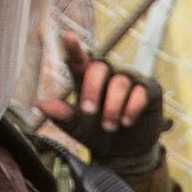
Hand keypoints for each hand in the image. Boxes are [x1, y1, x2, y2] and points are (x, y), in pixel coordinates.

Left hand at [38, 33, 167, 162]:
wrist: (125, 154)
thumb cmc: (98, 135)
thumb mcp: (78, 129)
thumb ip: (62, 116)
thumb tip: (41, 104)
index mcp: (86, 80)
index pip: (80, 60)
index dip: (74, 48)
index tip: (68, 37)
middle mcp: (109, 75)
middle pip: (99, 66)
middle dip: (92, 88)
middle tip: (89, 111)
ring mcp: (130, 80)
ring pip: (120, 82)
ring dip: (113, 107)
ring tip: (110, 127)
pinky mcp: (149, 90)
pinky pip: (140, 92)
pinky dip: (131, 109)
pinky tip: (127, 122)